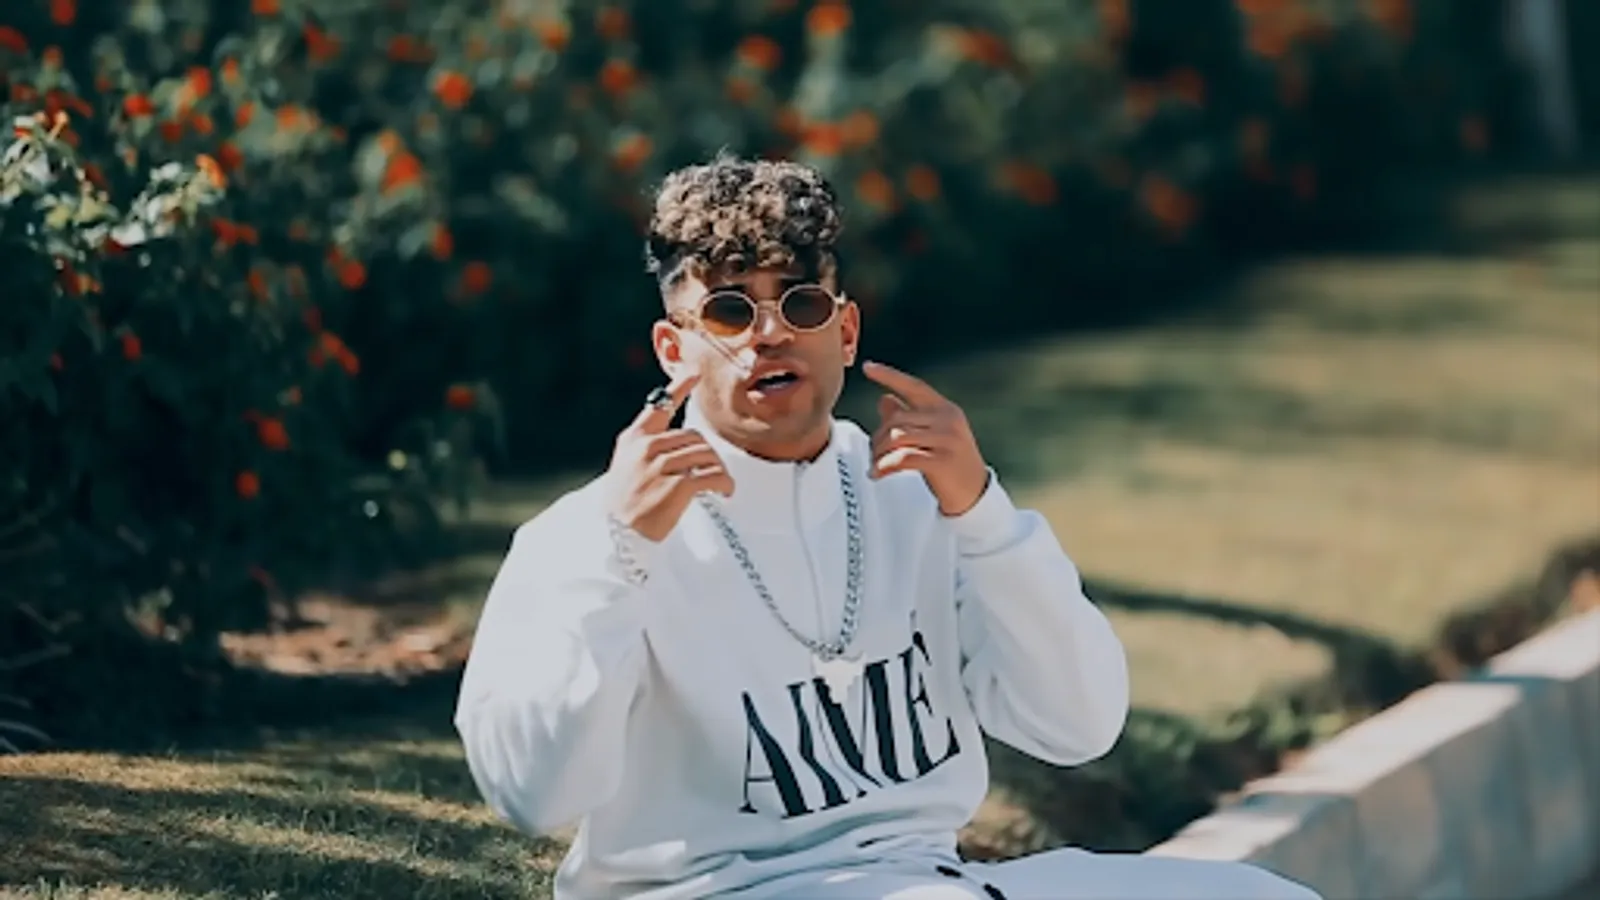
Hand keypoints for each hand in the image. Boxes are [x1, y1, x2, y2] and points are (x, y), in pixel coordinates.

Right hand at [604, 373, 734, 541]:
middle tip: (712, 473)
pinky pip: (712, 475)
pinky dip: (724, 484)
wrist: (614, 537)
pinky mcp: (676, 486)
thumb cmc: (623, 507)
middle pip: (694, 436)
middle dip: (707, 455)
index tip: (693, 373)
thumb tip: (683, 448)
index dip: (678, 388)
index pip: (659, 406)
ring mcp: (661, 466)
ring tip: (720, 485)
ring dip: (718, 470)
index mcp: (633, 440)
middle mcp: (646, 448)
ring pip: (706, 454)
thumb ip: (647, 452)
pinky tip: (725, 491)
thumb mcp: (626, 469)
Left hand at [863, 360, 989, 516]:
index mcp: (946, 409)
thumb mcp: (932, 437)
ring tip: (874, 465)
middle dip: (878, 437)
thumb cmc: (949, 464)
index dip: (890, 376)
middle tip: (872, 454)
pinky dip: (885, 466)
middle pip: (897, 418)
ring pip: (897, 437)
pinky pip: (902, 457)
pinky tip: (878, 474)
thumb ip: (909, 418)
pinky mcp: (942, 461)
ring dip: (879, 453)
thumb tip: (883, 398)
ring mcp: (947, 440)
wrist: (974, 495)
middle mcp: (948, 419)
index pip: (914, 386)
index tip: (868, 367)